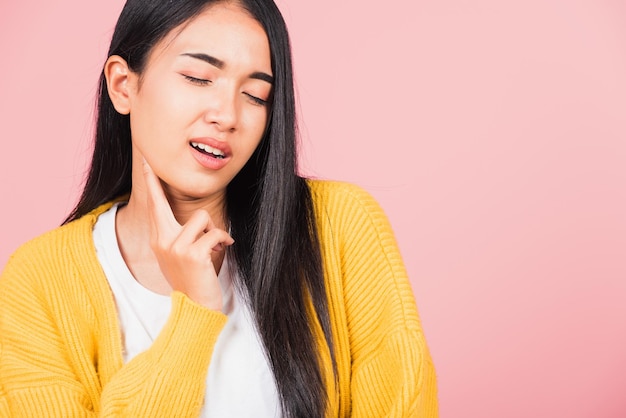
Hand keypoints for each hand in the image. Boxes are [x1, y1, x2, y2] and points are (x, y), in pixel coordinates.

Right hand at [143, 161, 233, 309]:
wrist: (196, 306)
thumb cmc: (192, 279)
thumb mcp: (179, 256)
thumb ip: (180, 236)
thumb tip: (197, 220)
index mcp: (159, 240)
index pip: (154, 208)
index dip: (151, 185)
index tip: (147, 165)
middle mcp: (162, 241)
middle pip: (160, 203)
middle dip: (154, 181)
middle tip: (149, 161)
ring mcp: (175, 247)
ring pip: (201, 217)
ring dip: (213, 230)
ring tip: (212, 245)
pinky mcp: (193, 254)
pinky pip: (215, 232)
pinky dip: (223, 239)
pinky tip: (223, 249)